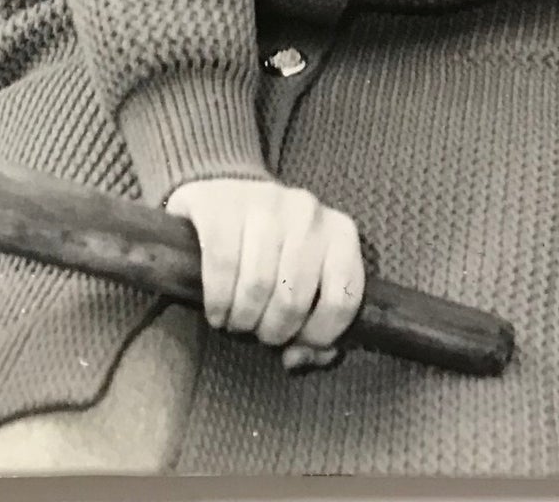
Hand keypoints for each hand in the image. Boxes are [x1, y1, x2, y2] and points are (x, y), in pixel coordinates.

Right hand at [165, 177, 364, 373]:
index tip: (296, 342)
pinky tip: (216, 311)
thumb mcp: (306, 285)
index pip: (342, 299)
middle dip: (272, 330)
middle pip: (293, 298)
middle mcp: (307, 212)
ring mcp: (265, 202)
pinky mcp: (222, 204)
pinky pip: (222, 267)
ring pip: (257, 285)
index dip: (318, 334)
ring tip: (235, 322)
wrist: (226, 200)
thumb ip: (315, 331)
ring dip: (242, 320)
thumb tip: (297, 358)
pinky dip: (217, 302)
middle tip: (257, 331)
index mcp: (340, 232)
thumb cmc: (274, 253)